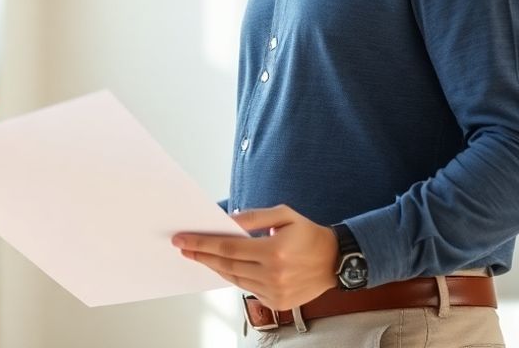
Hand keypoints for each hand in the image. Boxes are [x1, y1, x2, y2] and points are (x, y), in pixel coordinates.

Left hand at [172, 204, 337, 310]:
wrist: (336, 261)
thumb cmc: (309, 235)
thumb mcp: (283, 215)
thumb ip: (253, 218)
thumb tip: (227, 221)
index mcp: (274, 251)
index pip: (227, 248)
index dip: (201, 244)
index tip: (182, 240)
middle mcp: (274, 274)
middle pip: (226, 265)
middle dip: (201, 255)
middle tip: (183, 248)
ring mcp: (275, 291)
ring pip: (234, 278)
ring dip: (215, 267)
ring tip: (200, 256)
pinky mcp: (277, 302)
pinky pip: (247, 288)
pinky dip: (234, 277)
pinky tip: (225, 266)